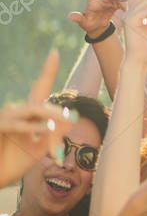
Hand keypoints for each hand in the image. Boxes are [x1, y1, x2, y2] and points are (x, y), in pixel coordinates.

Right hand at [0, 51, 74, 186]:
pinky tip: (45, 128)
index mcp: (28, 114)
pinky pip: (17, 124)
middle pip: (40, 103)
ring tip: (63, 123)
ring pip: (32, 111)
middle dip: (56, 113)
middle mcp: (15, 112)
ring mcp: (5, 118)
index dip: (47, 71)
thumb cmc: (14, 163)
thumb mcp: (41, 150)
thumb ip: (54, 134)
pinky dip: (32, 127)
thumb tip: (69, 119)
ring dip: (49, 119)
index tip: (54, 52)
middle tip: (72, 120)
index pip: (39, 89)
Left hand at [67, 0, 128, 36]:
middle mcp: (101, 0)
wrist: (98, 28)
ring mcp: (108, 2)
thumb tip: (70, 16)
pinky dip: (123, 6)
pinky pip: (121, 4)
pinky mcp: (115, 6)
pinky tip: (125, 10)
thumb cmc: (88, 24)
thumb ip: (78, 18)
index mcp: (92, 1)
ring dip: (122, 0)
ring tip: (126, 6)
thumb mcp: (83, 22)